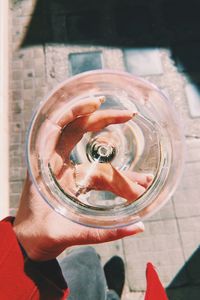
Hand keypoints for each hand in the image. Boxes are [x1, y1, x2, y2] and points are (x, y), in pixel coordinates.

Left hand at [14, 97, 146, 260]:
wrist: (29, 243)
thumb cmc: (39, 235)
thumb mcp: (66, 234)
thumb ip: (102, 233)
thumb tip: (136, 227)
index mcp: (46, 167)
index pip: (60, 128)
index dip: (77, 110)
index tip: (99, 103)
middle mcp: (56, 163)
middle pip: (80, 132)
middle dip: (104, 121)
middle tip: (129, 115)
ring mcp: (68, 172)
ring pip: (97, 160)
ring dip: (121, 169)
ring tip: (145, 179)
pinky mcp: (76, 182)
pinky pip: (99, 175)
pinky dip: (118, 181)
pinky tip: (135, 186)